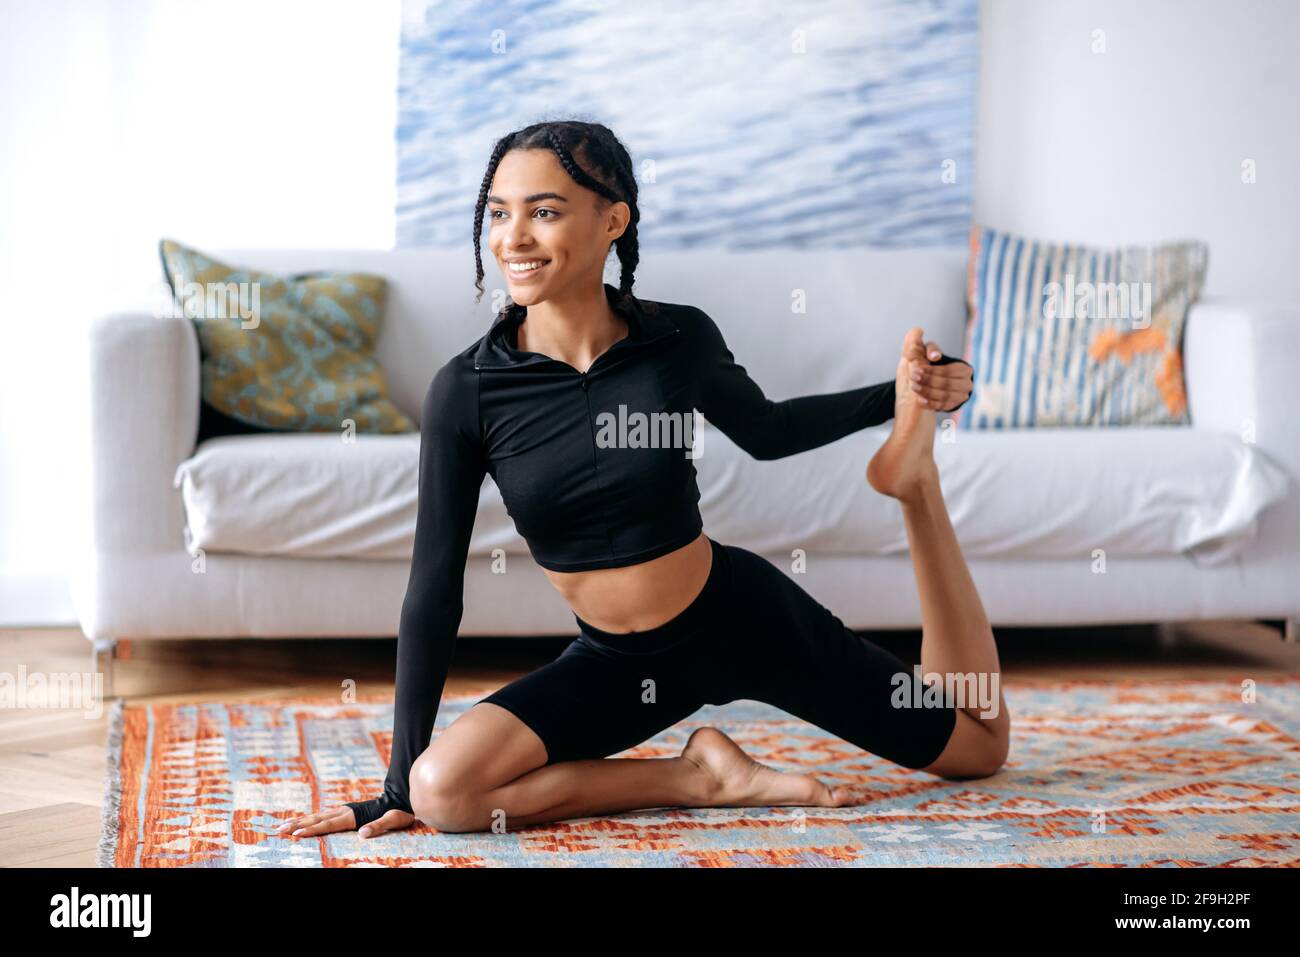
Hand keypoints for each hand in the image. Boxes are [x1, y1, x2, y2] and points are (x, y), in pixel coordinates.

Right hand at [276, 803, 416, 839]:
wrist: (400, 798)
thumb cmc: (398, 812)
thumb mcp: (392, 820)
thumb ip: (378, 826)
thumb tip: (362, 833)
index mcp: (353, 816)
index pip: (328, 824)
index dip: (312, 829)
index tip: (296, 833)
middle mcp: (345, 811)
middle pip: (317, 819)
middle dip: (298, 824)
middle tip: (280, 829)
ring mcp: (344, 810)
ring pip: (318, 816)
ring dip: (300, 820)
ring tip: (284, 825)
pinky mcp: (345, 811)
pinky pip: (323, 816)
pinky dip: (310, 819)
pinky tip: (303, 822)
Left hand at [903, 328, 972, 412]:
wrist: (933, 382)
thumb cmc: (930, 363)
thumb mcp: (927, 352)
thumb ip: (923, 345)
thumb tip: (922, 337)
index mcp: (964, 369)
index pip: (948, 371)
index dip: (932, 371)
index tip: (917, 369)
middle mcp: (967, 384)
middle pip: (946, 384)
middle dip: (928, 381)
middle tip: (913, 378)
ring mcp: (961, 397)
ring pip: (945, 396)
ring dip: (928, 392)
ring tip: (914, 388)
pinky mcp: (954, 406)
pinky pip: (943, 406)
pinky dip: (931, 403)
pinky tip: (920, 400)